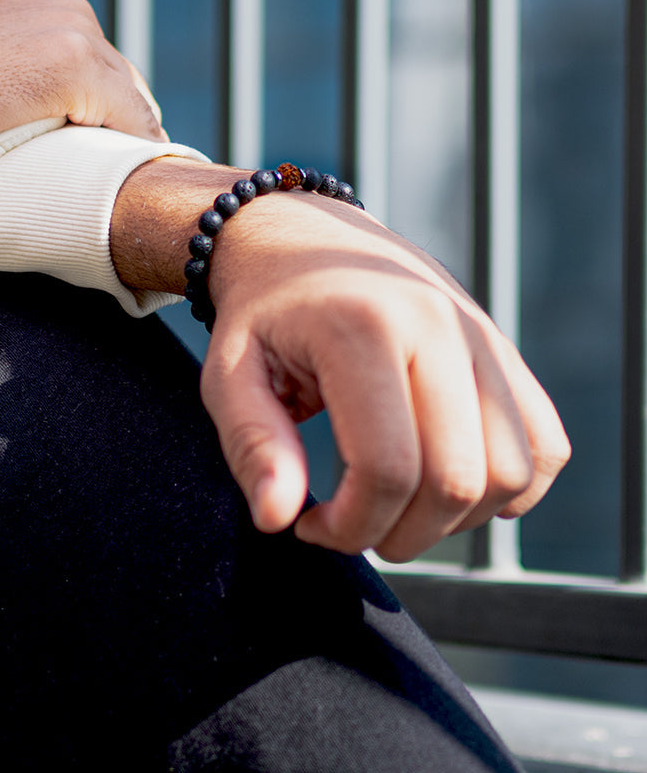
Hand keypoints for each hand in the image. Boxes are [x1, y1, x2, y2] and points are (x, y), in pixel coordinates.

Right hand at [0, 0, 166, 181]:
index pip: (90, 54)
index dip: (100, 107)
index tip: (102, 148)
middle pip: (118, 73)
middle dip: (119, 124)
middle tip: (120, 178)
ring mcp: (65, 28)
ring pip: (130, 96)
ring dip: (127, 142)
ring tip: (128, 190)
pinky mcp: (70, 66)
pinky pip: (130, 119)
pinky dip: (135, 153)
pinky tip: (131, 189)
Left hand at [111, 160, 569, 561]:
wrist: (299, 237)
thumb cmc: (259, 315)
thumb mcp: (227, 375)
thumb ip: (252, 446)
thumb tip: (276, 519)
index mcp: (364, 328)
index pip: (387, 468)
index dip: (352, 526)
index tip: (309, 525)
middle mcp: (439, 325)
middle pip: (458, 480)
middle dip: (402, 534)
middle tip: (349, 526)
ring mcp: (481, 335)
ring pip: (513, 472)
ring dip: (455, 521)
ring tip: (393, 507)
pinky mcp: (502, 350)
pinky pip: (544, 444)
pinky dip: (511, 489)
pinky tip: (447, 489)